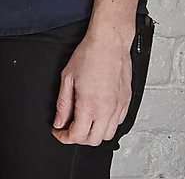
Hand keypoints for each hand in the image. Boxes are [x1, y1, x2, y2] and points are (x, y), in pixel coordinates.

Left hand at [52, 26, 132, 144]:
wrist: (109, 44)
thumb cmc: (89, 56)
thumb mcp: (67, 79)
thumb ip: (63, 104)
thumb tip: (59, 122)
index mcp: (90, 105)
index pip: (78, 135)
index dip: (64, 138)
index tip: (58, 132)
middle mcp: (107, 110)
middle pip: (93, 140)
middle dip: (78, 138)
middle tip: (67, 127)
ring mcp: (119, 107)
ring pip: (107, 135)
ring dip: (93, 133)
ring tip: (81, 121)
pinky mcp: (126, 103)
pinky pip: (118, 123)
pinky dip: (106, 124)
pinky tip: (96, 114)